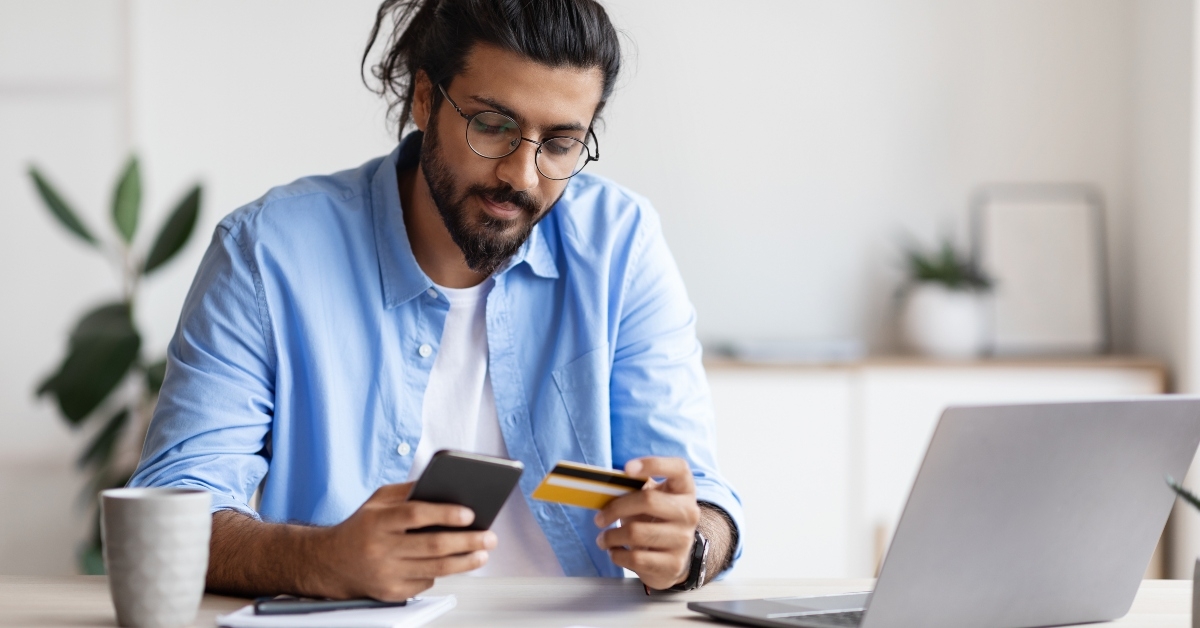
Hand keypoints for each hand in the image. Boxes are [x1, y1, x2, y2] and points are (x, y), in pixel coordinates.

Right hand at [311, 482, 496, 600]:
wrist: (330, 563)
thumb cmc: (361, 527)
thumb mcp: (378, 501)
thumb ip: (408, 491)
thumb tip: (445, 485)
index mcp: (377, 521)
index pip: (415, 515)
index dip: (445, 514)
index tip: (470, 514)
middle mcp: (380, 548)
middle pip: (432, 546)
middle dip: (467, 541)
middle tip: (489, 537)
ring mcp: (385, 573)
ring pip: (435, 569)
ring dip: (465, 562)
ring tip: (483, 553)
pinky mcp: (390, 593)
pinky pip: (426, 583)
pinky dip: (442, 573)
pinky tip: (455, 564)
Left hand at [594, 457, 699, 589]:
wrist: (672, 557)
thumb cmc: (654, 520)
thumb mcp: (650, 499)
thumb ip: (634, 488)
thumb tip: (604, 485)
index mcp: (684, 489)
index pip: (678, 468)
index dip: (653, 464)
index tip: (627, 468)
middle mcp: (689, 512)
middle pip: (648, 500)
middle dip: (616, 508)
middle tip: (599, 518)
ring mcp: (684, 539)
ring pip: (636, 533)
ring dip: (611, 536)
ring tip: (603, 539)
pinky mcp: (674, 564)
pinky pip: (636, 558)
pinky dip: (617, 555)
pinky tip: (616, 552)